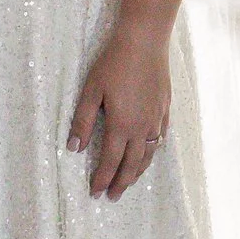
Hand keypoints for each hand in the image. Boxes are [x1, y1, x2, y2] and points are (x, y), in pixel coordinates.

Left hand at [68, 22, 173, 200]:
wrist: (144, 41)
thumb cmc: (114, 63)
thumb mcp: (91, 90)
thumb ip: (82, 121)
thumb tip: (74, 149)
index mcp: (121, 125)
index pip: (110, 161)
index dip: (102, 179)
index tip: (95, 193)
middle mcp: (142, 127)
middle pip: (132, 164)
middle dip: (121, 183)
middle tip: (112, 197)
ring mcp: (156, 118)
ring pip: (149, 154)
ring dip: (138, 171)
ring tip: (129, 182)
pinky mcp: (165, 108)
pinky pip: (161, 137)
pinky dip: (153, 151)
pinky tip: (149, 152)